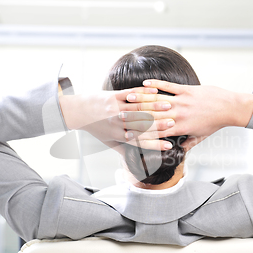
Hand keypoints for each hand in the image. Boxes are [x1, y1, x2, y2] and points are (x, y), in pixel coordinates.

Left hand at [59, 87, 174, 150]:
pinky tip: (155, 91)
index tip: (170, 146)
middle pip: (141, 125)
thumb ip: (123, 149)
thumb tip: (136, 161)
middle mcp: (117, 123)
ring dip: (155, 106)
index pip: (140, 142)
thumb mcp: (108, 142)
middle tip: (174, 123)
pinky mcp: (112, 96)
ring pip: (138, 108)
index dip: (155, 144)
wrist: (78, 111)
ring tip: (169, 106)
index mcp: (118, 136)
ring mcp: (115, 109)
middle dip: (158, 124)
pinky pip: (130, 94)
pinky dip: (143, 92)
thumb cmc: (96, 128)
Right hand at [125, 80, 252, 150]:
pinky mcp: (186, 90)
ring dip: (141, 98)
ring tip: (128, 97)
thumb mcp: (201, 136)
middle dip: (135, 115)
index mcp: (181, 128)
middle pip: (152, 116)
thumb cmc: (215, 123)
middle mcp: (178, 115)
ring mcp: (182, 101)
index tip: (127, 132)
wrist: (229, 108)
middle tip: (120, 113)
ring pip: (157, 100)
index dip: (141, 132)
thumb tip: (178, 148)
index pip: (156, 131)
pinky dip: (156, 84)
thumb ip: (188, 142)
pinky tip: (145, 83)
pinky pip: (168, 86)